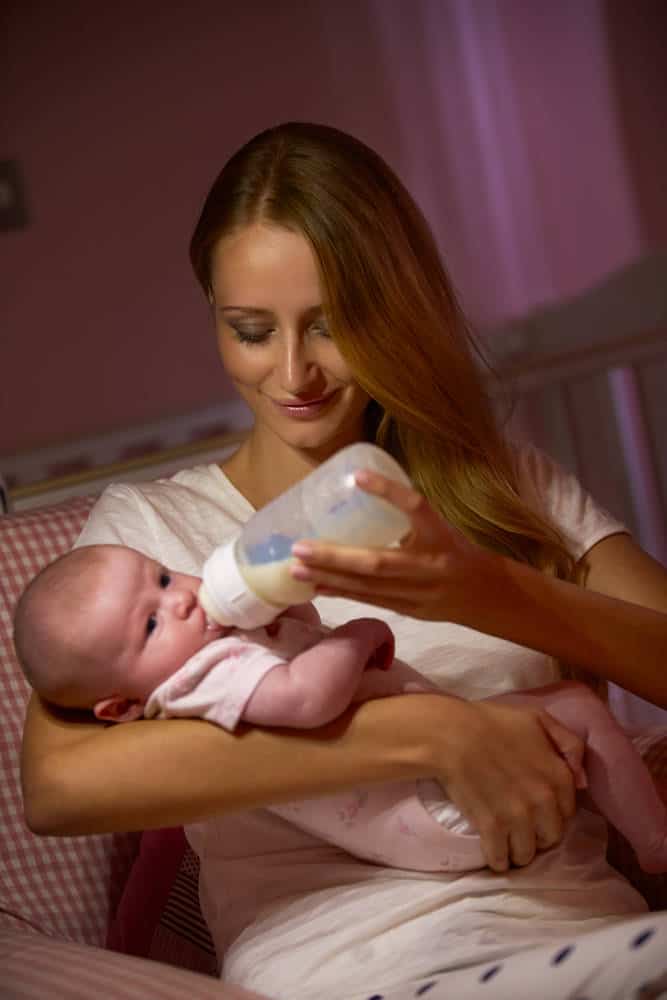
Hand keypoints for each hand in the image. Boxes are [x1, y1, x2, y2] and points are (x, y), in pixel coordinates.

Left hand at [291, 469, 491, 623]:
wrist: (485, 593)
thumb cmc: (455, 550)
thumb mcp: (438, 526)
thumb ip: (404, 516)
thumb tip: (358, 489)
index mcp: (440, 535)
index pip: (416, 507)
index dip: (388, 491)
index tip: (356, 475)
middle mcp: (429, 565)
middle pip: (377, 561)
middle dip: (334, 556)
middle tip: (299, 546)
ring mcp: (417, 592)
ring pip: (368, 586)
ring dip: (329, 577)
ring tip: (296, 569)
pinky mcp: (408, 610)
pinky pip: (369, 600)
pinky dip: (341, 592)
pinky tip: (315, 586)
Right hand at [429, 695, 579, 870]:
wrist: (451, 734)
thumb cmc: (492, 723)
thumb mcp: (538, 719)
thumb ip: (570, 745)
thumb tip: (583, 781)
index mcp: (559, 776)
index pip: (568, 813)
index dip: (553, 813)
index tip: (539, 811)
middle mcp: (544, 801)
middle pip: (550, 838)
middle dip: (538, 835)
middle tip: (522, 827)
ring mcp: (518, 817)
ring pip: (527, 854)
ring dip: (518, 851)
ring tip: (506, 841)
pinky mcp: (492, 828)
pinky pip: (501, 859)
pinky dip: (497, 860)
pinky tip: (493, 853)